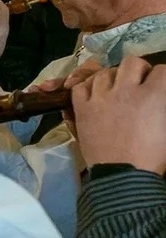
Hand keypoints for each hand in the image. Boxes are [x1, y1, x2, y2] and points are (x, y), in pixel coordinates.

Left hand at [70, 57, 165, 171]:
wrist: (123, 174)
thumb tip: (158, 100)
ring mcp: (101, 98)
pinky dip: (87, 87)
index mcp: (154, 96)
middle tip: (139, 81)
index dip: (163, 76)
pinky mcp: (82, 108)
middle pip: (131, 62)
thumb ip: (162, 106)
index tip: (160, 84)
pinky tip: (94, 95)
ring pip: (104, 73)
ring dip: (113, 77)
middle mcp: (126, 90)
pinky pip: (80, 87)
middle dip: (139, 69)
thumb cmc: (153, 156)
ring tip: (116, 88)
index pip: (163, 70)